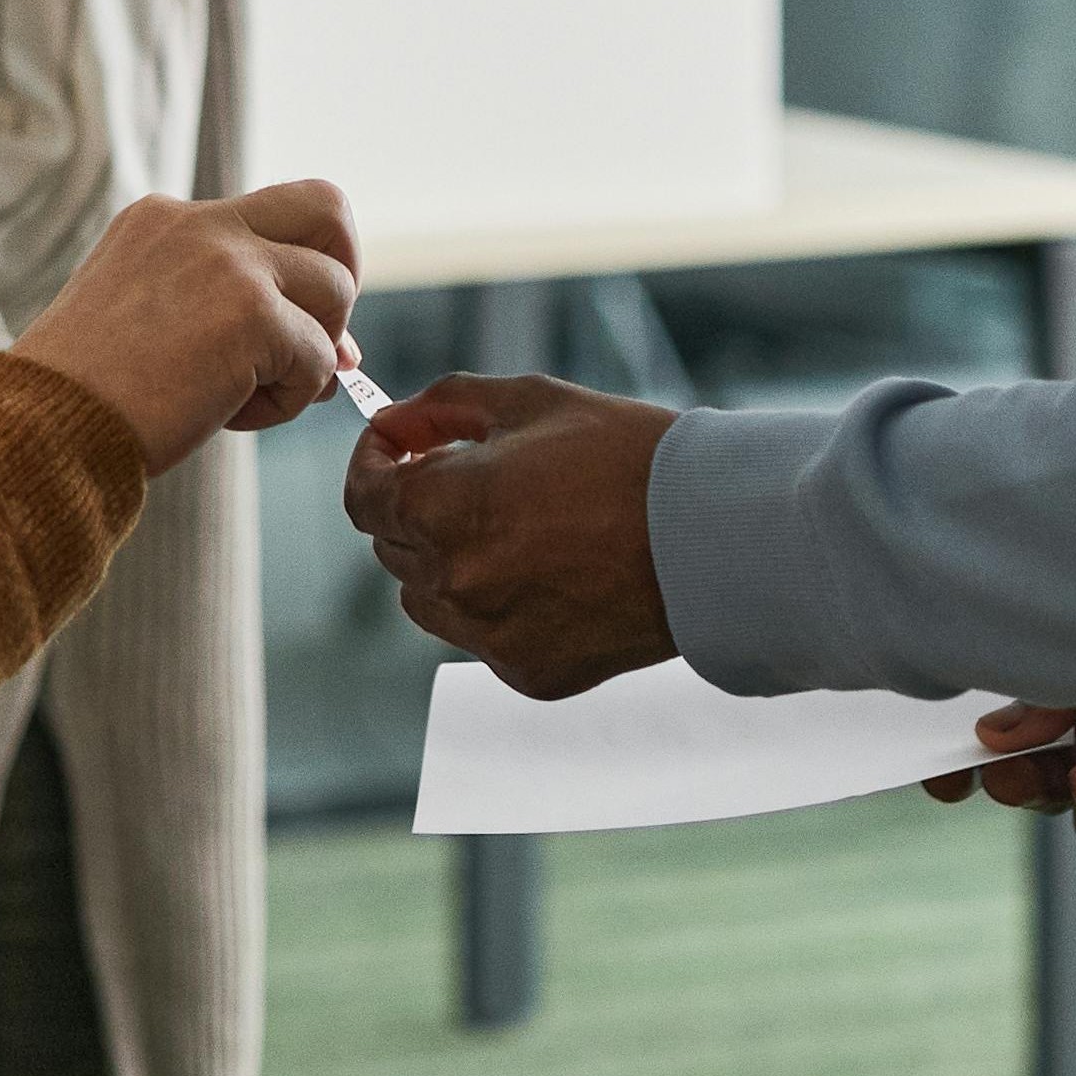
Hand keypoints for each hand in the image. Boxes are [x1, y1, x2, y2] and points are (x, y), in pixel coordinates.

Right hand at [7, 185, 364, 473]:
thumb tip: (342, 350)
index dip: (296, 273)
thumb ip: (233, 310)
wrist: (43, 426)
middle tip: (312, 340)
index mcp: (166, 219)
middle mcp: (200, 223)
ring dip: (310, 355)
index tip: (286, 326)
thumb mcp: (150, 321)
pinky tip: (228, 416)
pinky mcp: (255, 314)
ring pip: (337, 288)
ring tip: (245, 395)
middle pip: (327, 207)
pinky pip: (322, 360)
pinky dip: (288, 402)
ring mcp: (231, 263)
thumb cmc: (87, 394)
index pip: (270, 216)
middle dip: (341, 276)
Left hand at [347, 374, 675, 695]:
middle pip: (393, 547)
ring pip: (429, 600)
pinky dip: (497, 607)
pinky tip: (552, 573)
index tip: (399, 449)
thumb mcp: (529, 401)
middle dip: (417, 507)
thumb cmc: (625, 457)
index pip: (362, 497)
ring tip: (518, 528)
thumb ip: (441, 406)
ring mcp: (488, 637)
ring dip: (448, 561)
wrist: (712, 536)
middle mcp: (452, 582)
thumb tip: (390, 424)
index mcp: (440, 509)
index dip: (374, 464)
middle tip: (474, 478)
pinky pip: (482, 638)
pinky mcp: (527, 673)